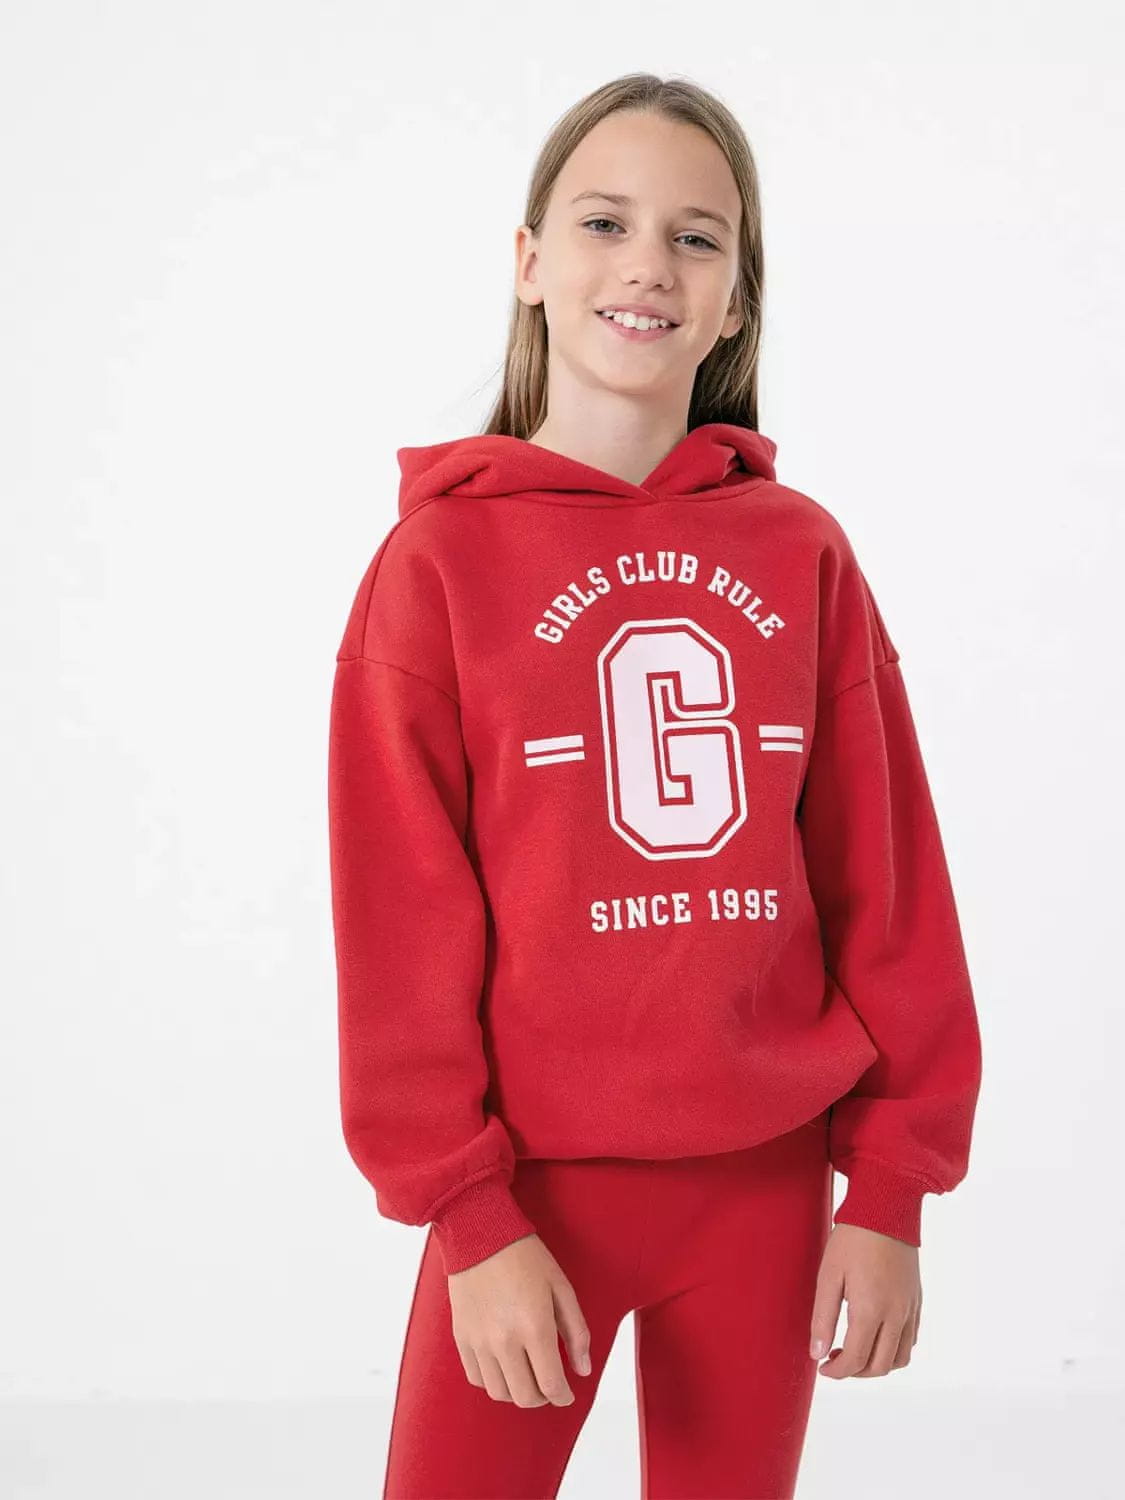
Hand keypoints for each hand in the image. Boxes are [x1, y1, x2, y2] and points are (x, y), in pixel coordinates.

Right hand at [447, 1233, 592, 1405]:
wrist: (480, 1235)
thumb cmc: (525, 1257)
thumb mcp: (561, 1287)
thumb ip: (576, 1332)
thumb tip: (582, 1369)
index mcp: (534, 1327)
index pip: (551, 1385)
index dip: (563, 1397)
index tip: (567, 1394)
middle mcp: (504, 1341)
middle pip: (525, 1397)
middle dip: (543, 1397)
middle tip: (550, 1384)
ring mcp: (479, 1342)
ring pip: (499, 1393)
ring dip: (517, 1392)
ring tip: (527, 1374)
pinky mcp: (461, 1338)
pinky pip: (477, 1378)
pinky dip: (493, 1381)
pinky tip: (504, 1365)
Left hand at [809, 1223, 921, 1377]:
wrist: (886, 1209)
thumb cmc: (852, 1239)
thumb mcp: (828, 1275)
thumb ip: (822, 1318)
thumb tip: (817, 1353)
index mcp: (871, 1310)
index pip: (855, 1360)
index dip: (836, 1371)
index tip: (822, 1366)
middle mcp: (896, 1315)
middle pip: (880, 1366)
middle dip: (855, 1372)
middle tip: (834, 1359)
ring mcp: (910, 1309)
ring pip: (900, 1359)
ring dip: (877, 1364)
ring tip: (854, 1350)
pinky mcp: (916, 1300)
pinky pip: (910, 1339)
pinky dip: (894, 1349)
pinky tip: (875, 1335)